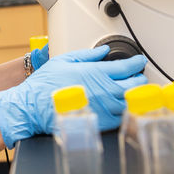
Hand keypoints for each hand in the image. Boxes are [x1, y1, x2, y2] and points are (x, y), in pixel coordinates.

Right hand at [0, 45, 146, 146]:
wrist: (33, 106)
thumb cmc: (45, 84)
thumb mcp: (65, 60)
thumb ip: (88, 55)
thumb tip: (103, 51)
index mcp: (97, 73)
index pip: (127, 67)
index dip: (137, 63)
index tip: (139, 62)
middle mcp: (103, 91)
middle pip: (134, 85)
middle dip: (139, 79)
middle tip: (138, 77)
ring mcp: (103, 108)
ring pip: (130, 102)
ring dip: (133, 96)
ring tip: (132, 92)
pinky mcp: (99, 123)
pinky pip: (120, 118)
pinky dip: (124, 111)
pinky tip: (121, 107)